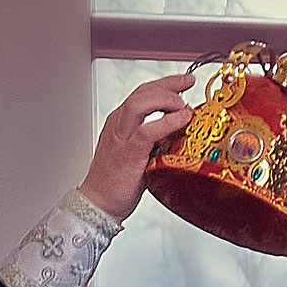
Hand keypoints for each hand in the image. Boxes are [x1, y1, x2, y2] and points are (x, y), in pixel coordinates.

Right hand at [79, 73, 197, 219]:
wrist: (98, 205)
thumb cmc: (117, 184)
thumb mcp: (139, 156)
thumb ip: (156, 142)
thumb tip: (180, 135)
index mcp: (120, 124)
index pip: (142, 94)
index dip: (164, 85)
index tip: (183, 83)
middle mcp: (119, 125)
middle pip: (142, 91)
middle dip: (168, 83)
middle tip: (188, 82)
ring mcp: (121, 137)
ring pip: (140, 102)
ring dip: (166, 98)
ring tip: (183, 104)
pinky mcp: (128, 152)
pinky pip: (147, 130)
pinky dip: (167, 122)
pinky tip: (181, 119)